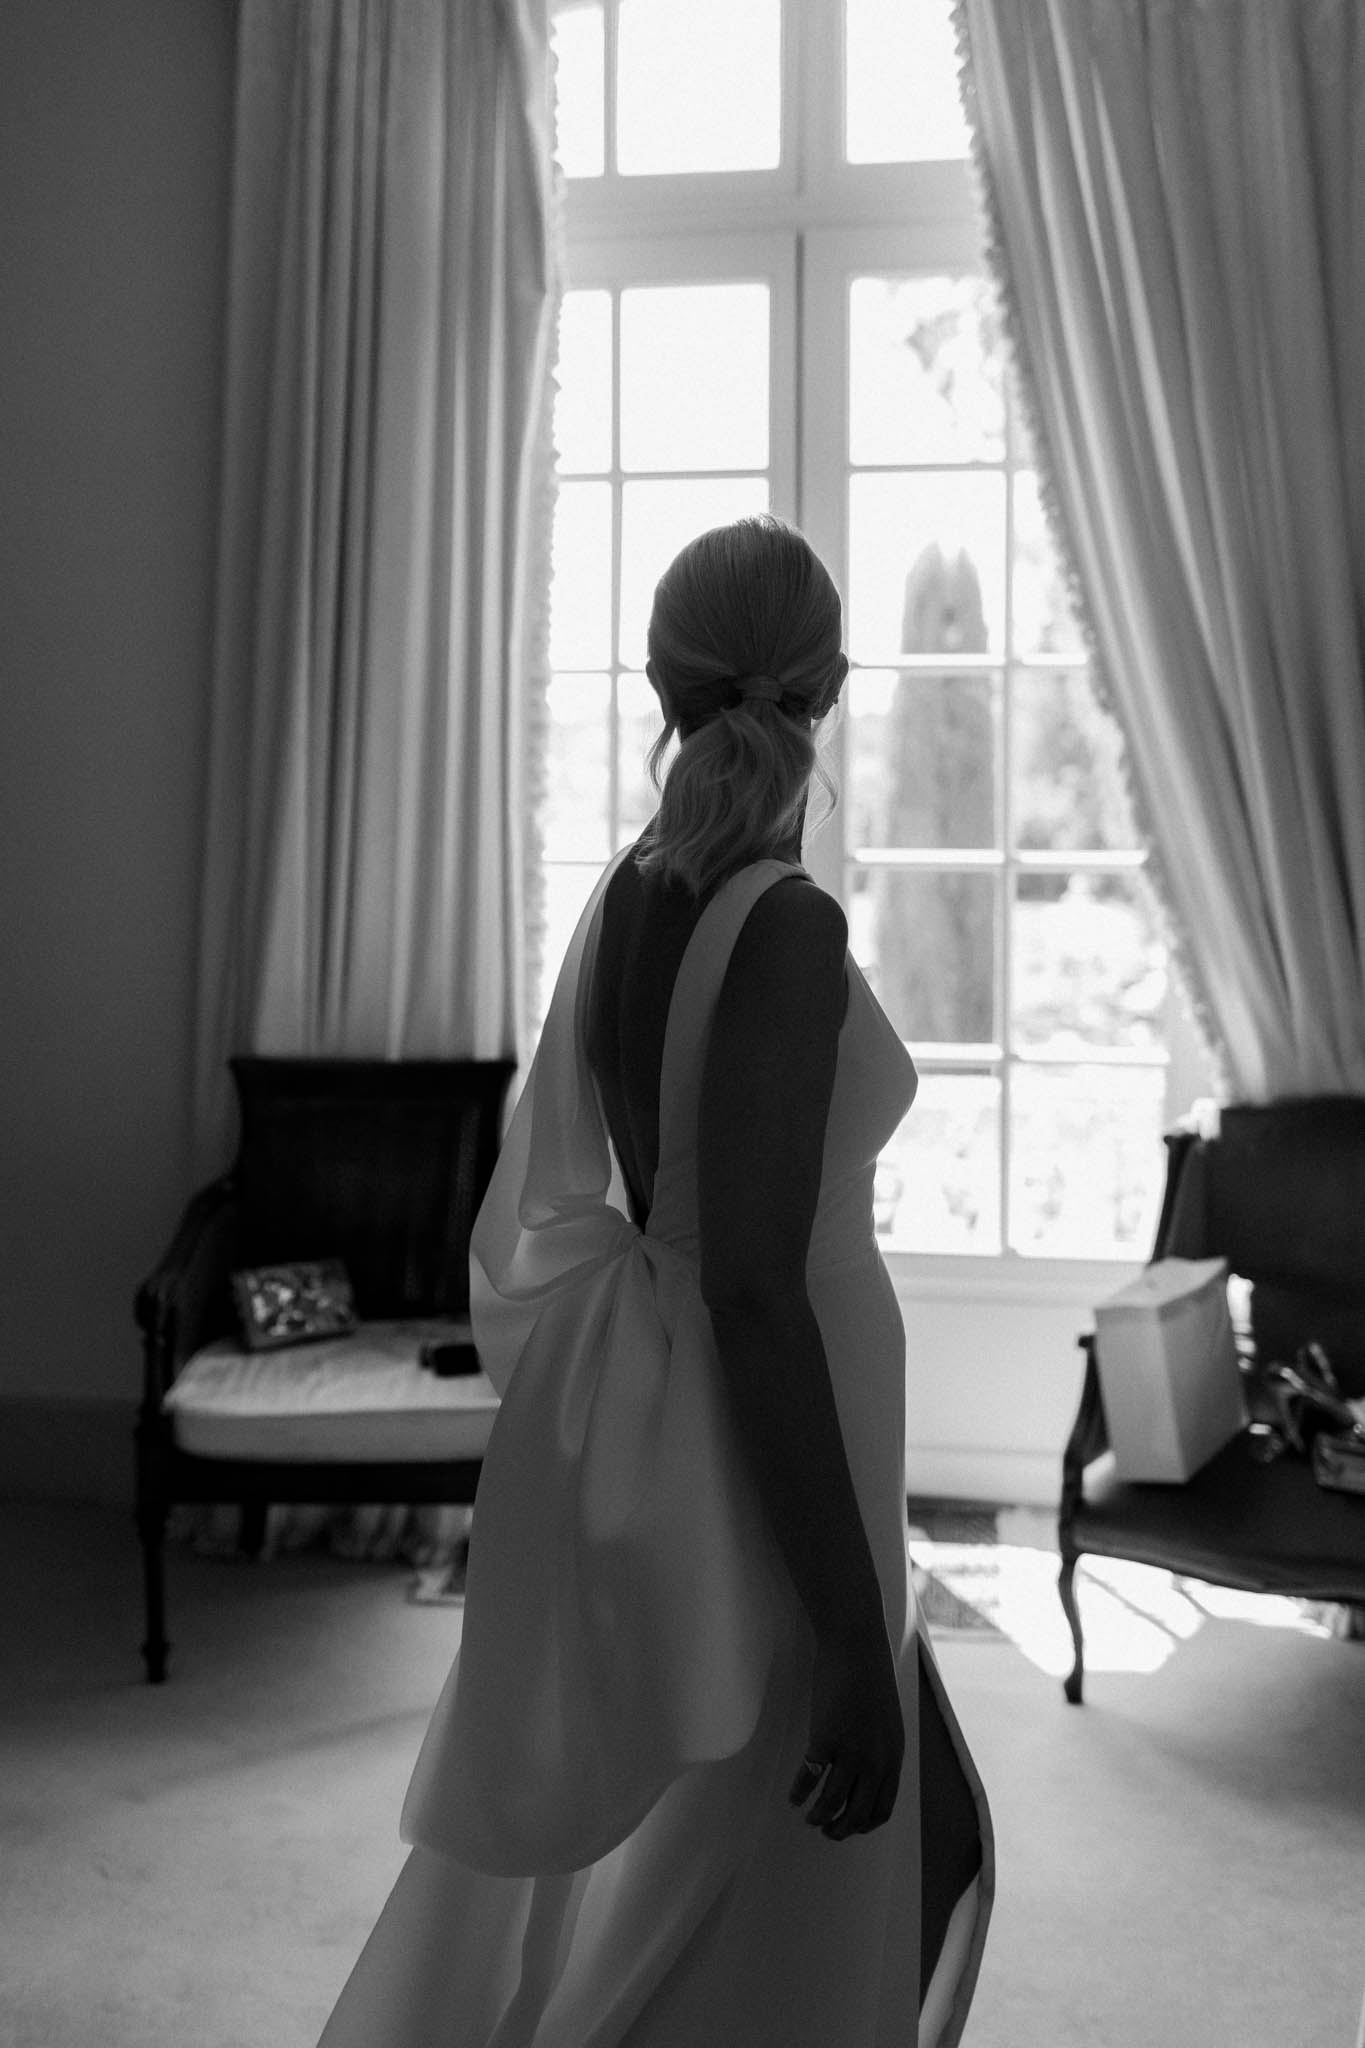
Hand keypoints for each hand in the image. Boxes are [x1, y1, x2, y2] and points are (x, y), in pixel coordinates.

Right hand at [788, 1625, 903, 1840]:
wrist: (857, 1649)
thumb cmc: (871, 1678)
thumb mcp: (887, 1721)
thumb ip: (881, 1749)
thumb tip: (868, 1772)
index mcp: (893, 1757)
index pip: (882, 1808)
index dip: (865, 1824)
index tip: (851, 1828)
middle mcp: (875, 1761)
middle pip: (858, 1813)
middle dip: (841, 1829)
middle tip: (827, 1832)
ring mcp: (850, 1752)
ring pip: (832, 1802)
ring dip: (819, 1817)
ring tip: (809, 1818)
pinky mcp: (825, 1739)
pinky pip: (809, 1777)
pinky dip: (800, 1791)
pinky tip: (793, 1796)